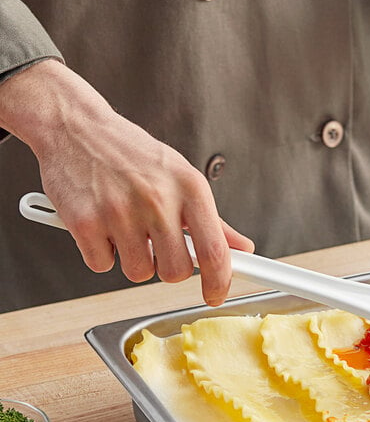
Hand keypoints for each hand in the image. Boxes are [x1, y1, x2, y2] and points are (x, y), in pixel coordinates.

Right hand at [0, 60, 253, 304]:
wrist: (74, 126)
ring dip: (133, 259)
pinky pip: (101, 265)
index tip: (215, 295)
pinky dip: (101, 253)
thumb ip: (213, 221)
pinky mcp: (84, 220)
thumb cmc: (132, 155)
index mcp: (189, 188)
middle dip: (167, 267)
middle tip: (156, 244)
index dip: (219, 282)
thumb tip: (242, 248)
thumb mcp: (181, 178)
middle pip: (175, 272)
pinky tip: (102, 225)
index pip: (214, 251)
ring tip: (126, 227)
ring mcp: (119, 210)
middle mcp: (157, 199)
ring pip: (138, 272)